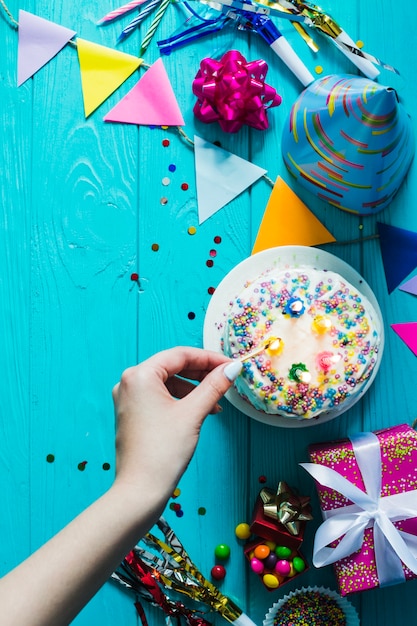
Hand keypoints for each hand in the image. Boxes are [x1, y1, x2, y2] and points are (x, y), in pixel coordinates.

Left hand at [112, 346, 239, 501]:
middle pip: (172, 367)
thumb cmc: (163, 452)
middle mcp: (129, 382)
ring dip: (193, 389)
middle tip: (226, 380)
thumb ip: (214, 386)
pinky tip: (199, 412)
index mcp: (140, 375)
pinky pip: (160, 397)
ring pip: (167, 383)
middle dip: (202, 374)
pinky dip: (181, 401)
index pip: (180, 355)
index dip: (209, 358)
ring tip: (215, 403)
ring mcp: (129, 399)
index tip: (231, 365)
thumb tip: (234, 368)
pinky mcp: (132, 414)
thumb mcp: (193, 413)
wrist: (140, 491)